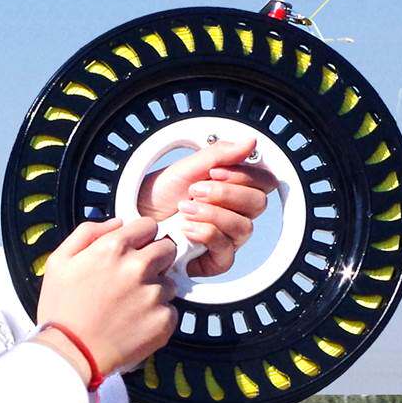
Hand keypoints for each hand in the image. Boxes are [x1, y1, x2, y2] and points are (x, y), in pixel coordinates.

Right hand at [36, 217, 177, 379]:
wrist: (70, 353)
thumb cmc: (61, 308)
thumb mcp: (59, 260)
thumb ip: (88, 232)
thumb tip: (118, 222)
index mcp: (114, 247)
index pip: (149, 225)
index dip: (142, 236)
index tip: (136, 248)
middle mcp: (139, 267)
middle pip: (167, 249)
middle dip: (155, 258)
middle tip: (136, 276)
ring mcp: (154, 294)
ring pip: (170, 281)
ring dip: (155, 288)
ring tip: (130, 304)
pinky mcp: (164, 321)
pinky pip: (171, 309)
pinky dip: (158, 315)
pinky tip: (136, 322)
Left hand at [136, 137, 277, 276]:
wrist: (137, 215)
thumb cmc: (161, 193)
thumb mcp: (188, 167)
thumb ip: (220, 154)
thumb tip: (250, 142)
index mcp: (234, 188)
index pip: (264, 182)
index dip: (244, 175)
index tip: (214, 171)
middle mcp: (236, 213)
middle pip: (258, 204)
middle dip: (224, 194)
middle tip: (195, 190)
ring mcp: (228, 237)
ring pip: (244, 227)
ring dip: (212, 214)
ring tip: (185, 208)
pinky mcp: (216, 260)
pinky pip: (227, 252)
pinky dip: (206, 235)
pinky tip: (186, 228)